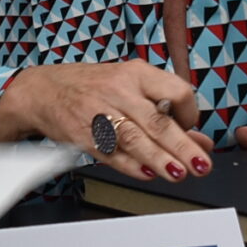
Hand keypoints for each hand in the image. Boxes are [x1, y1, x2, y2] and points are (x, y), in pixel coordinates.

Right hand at [0, 61, 213, 182]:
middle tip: (201, 164)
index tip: (192, 128)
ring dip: (160, 160)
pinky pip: (113, 154)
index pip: (176, 91)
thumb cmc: (94, 87)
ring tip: (178, 173)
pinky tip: (148, 173)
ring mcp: (100, 114)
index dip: (190, 114)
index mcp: (135, 73)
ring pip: (136, 139)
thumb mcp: (130, 86)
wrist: (44, 90)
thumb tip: (202, 142)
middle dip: (183, 146)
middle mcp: (119, 91)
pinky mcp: (85, 135)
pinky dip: (132, 166)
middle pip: (157, 121)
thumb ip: (166, 110)